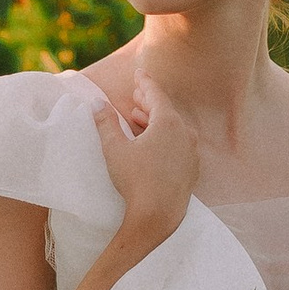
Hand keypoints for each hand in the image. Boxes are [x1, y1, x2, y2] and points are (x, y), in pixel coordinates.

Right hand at [96, 74, 199, 243]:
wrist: (158, 216)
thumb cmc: (136, 180)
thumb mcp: (115, 149)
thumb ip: (106, 123)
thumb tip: (97, 104)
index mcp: (168, 122)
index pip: (155, 94)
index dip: (145, 82)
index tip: (139, 73)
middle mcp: (185, 133)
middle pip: (165, 110)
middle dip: (148, 101)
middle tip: (136, 94)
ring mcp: (191, 151)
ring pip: (172, 127)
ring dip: (154, 120)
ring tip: (137, 117)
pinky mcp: (191, 168)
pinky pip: (177, 143)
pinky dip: (163, 136)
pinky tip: (150, 142)